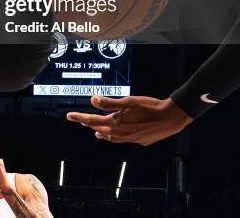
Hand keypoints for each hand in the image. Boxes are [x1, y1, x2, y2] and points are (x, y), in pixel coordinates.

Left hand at [66, 96, 192, 145]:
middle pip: (100, 129)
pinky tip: (116, 133)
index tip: (69, 116)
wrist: (170, 118)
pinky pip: (121, 139)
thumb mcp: (128, 101)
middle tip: (79, 119)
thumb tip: (92, 99)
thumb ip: (109, 102)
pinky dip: (114, 136)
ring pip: (110, 137)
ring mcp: (130, 139)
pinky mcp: (138, 140)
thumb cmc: (149, 107)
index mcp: (116, 124)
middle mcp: (121, 134)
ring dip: (100, 132)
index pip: (93, 120)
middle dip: (88, 123)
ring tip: (94, 130)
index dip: (80, 117)